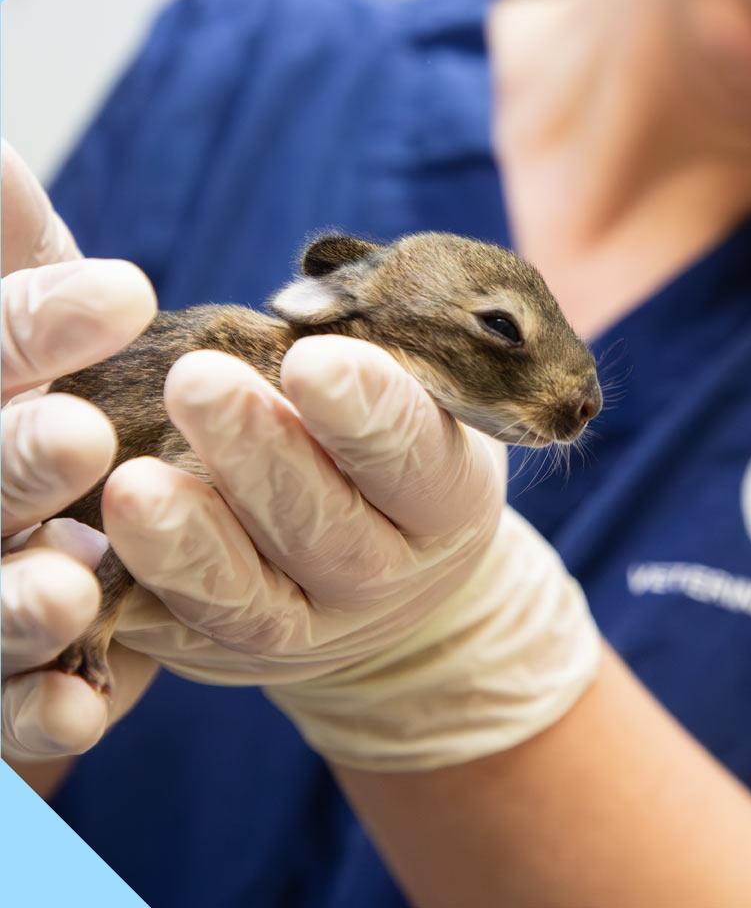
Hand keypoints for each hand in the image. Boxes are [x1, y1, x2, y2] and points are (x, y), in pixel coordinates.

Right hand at [1, 140, 157, 763]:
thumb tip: (0, 150)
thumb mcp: (34, 313)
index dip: (32, 327)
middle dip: (9, 465)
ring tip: (69, 593)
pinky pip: (6, 705)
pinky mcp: (4, 672)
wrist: (56, 476)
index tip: (125, 292)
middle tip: (79, 438)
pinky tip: (86, 708)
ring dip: (12, 604)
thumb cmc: (41, 382)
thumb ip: (10, 250)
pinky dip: (37, 709)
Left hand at [103, 337, 600, 769]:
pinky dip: (141, 597)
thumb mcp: (415, 396)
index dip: (371, 415)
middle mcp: (391, 576)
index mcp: (447, 501)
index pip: (419, 459)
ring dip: (191, 541)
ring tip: (132, 482)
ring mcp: (316, 631)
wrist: (388, 557)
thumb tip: (300, 303)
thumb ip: (370, 357)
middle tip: (197, 380)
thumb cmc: (389, 441)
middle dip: (260, 455)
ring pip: (253, 601)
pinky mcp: (236, 657)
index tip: (315, 359)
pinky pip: (184, 638)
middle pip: (329, 530)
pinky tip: (93, 553)